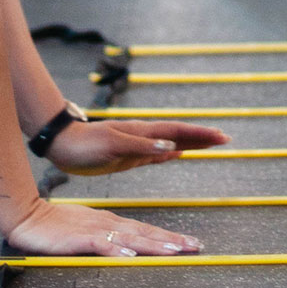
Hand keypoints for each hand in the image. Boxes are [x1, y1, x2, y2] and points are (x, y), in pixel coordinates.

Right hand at [6, 198, 203, 256]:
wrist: (28, 217)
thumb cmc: (56, 226)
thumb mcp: (87, 231)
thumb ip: (107, 239)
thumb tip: (129, 249)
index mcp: (111, 223)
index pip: (146, 230)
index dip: (169, 237)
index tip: (190, 242)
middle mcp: (108, 224)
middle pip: (146, 233)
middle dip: (172, 240)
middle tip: (196, 246)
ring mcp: (94, 231)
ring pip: (130, 238)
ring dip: (153, 245)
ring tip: (175, 251)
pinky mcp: (78, 239)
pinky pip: (101, 246)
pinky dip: (116, 251)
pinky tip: (130, 257)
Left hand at [48, 119, 231, 175]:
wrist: (62, 144)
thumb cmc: (85, 145)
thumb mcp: (113, 146)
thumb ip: (141, 147)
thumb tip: (171, 147)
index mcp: (142, 132)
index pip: (178, 131)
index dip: (200, 135)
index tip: (221, 137)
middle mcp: (144, 137)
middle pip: (179, 134)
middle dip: (202, 137)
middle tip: (224, 139)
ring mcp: (137, 145)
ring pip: (171, 142)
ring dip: (190, 143)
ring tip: (209, 145)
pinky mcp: (129, 156)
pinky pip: (157, 153)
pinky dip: (171, 153)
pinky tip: (177, 154)